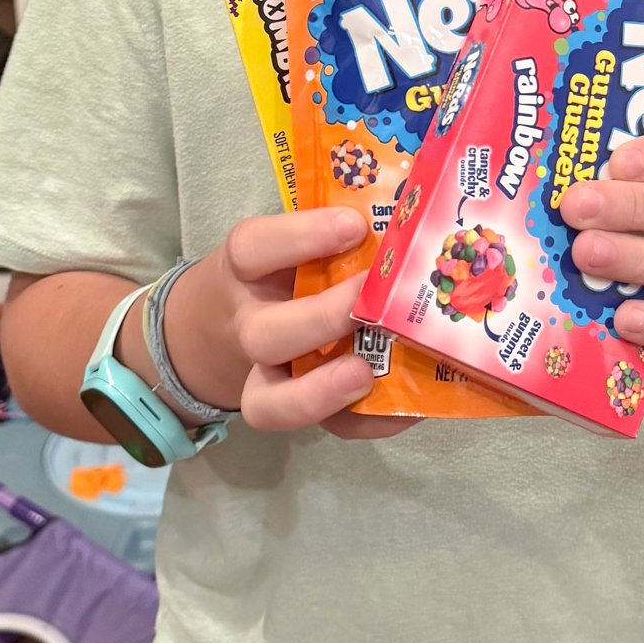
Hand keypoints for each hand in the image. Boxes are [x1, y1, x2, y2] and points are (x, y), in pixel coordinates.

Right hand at [201, 209, 419, 439]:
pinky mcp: (301, 409)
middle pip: (263, 334)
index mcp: (246, 269)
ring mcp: (266, 375)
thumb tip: (413, 214)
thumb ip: (337, 231)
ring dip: (321, 391)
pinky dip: (367, 422)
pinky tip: (409, 410)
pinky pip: (325, 428)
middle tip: (372, 297)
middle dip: (322, 318)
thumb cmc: (282, 268)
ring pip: (270, 401)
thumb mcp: (293, 239)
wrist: (230, 321)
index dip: (302, 236)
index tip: (354, 224)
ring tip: (366, 373)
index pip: (253, 248)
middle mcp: (248, 324)